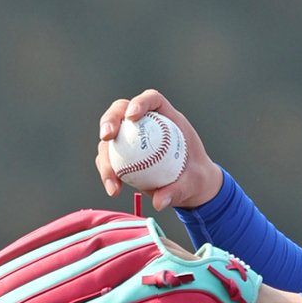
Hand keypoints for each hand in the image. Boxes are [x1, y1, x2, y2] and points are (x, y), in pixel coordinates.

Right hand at [96, 89, 224, 211]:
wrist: (190, 188)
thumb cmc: (196, 178)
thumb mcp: (193, 184)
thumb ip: (178, 190)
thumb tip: (159, 202)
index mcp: (167, 118)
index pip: (152, 100)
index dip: (140, 102)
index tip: (132, 117)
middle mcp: (146, 123)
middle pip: (121, 111)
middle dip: (109, 120)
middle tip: (107, 137)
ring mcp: (131, 138)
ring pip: (110, 138)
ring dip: (105, 156)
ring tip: (112, 180)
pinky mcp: (123, 154)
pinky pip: (109, 159)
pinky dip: (108, 173)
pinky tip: (113, 190)